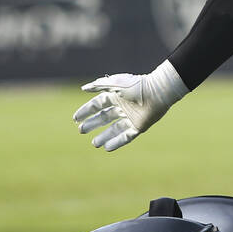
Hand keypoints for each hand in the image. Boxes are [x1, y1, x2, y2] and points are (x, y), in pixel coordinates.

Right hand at [73, 60, 187, 151]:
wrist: (157, 92)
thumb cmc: (136, 86)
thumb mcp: (115, 83)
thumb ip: (99, 86)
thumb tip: (83, 88)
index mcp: (116, 95)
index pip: (97, 104)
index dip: (86, 111)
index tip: (75, 119)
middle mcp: (122, 107)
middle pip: (104, 117)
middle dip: (93, 124)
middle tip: (81, 131)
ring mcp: (131, 117)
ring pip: (114, 129)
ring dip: (104, 136)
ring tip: (94, 144)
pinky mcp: (139, 126)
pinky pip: (126, 136)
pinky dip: (116, 142)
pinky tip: (107, 148)